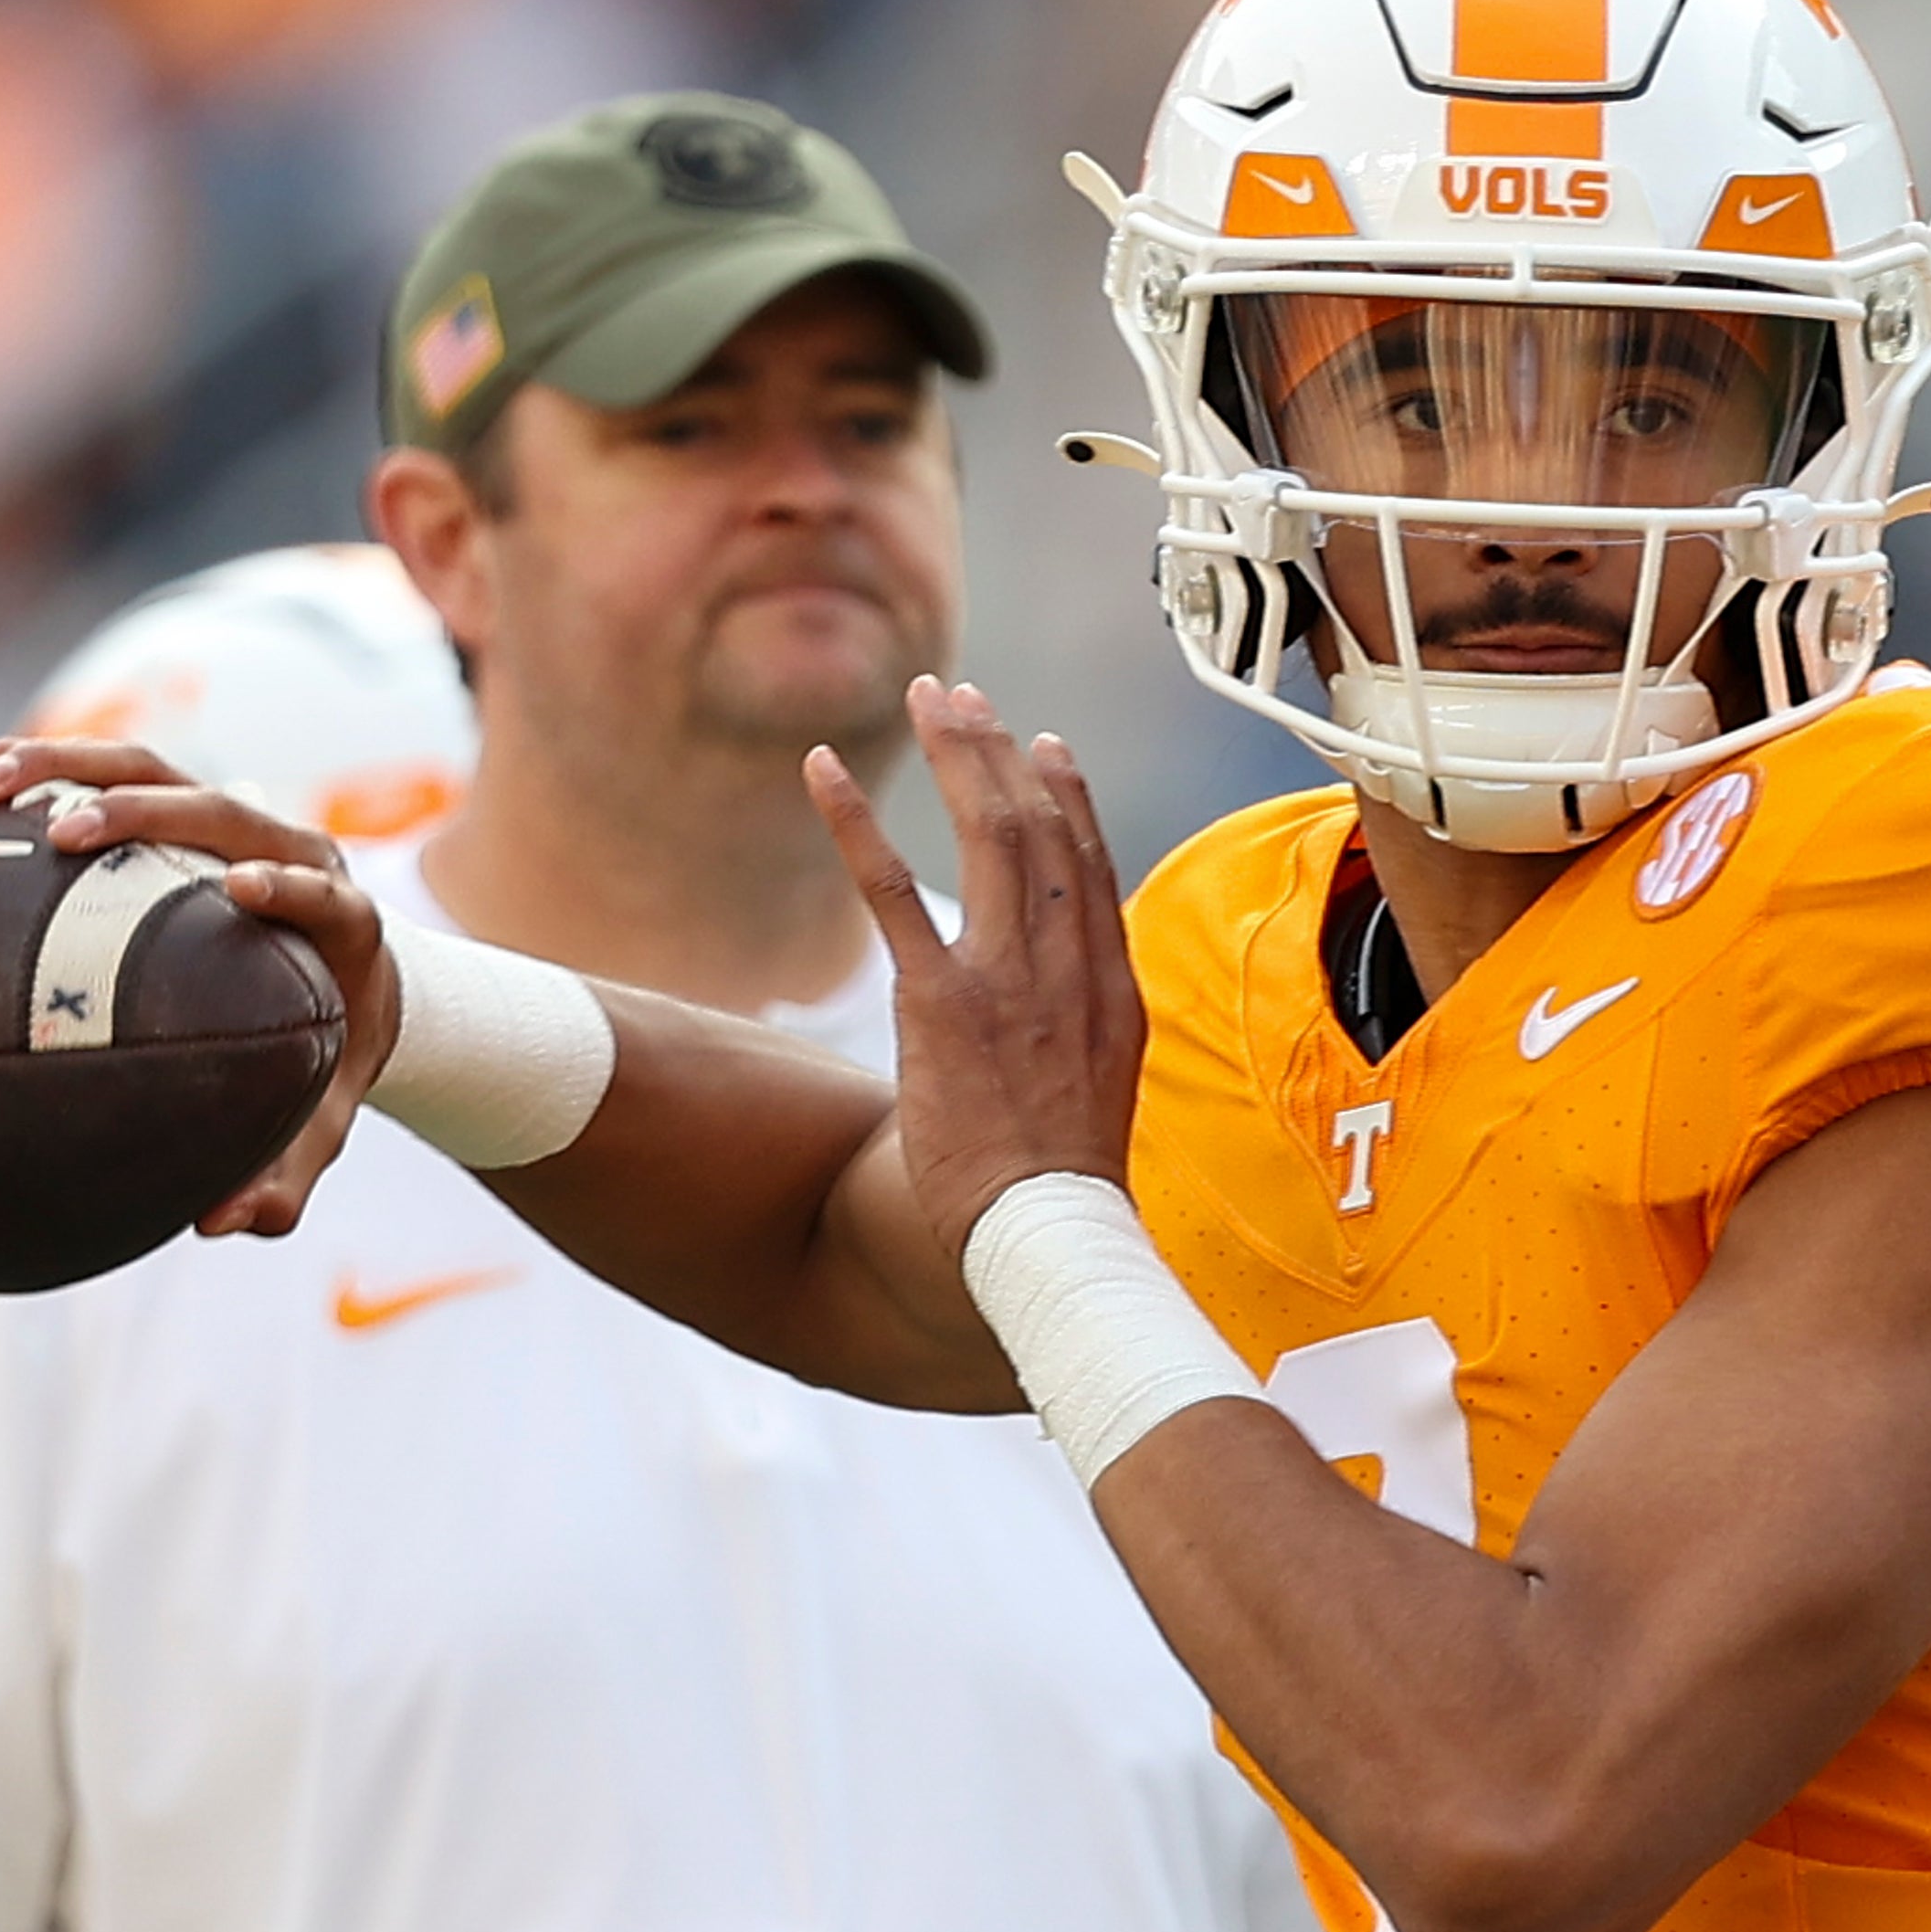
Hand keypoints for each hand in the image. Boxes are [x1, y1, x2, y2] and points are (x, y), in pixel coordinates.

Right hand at [0, 735, 398, 1237]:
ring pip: (151, 768)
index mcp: (341, 921)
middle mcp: (286, 849)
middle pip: (223, 805)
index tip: (239, 887)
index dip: (290, 883)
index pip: (323, 888)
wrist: (350, 981)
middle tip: (64, 833)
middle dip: (147, 808)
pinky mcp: (178, 803)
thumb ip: (285, 1177)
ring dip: (65, 767)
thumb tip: (221, 1223)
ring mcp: (230, 817)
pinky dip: (32, 771)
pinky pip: (104, 773)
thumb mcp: (319, 1122)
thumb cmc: (327, 1056)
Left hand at [807, 678, 1143, 1257]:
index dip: (1067, 796)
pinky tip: (821, 769)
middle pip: (1036, 827)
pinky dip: (853, 821)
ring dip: (951, 756)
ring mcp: (1006, 978)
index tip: (1046, 744)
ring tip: (924, 698)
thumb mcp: (1105, 1090)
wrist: (1045, 1234)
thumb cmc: (1065, 1184)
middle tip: (961, 697)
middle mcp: (1065, 965)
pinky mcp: (939, 1003)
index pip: (1089, 863)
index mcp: (1109, 986)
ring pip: (985, 834)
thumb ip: (1089, 1027)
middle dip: (997, 751)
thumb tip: (1071, 1004)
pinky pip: (890, 891)